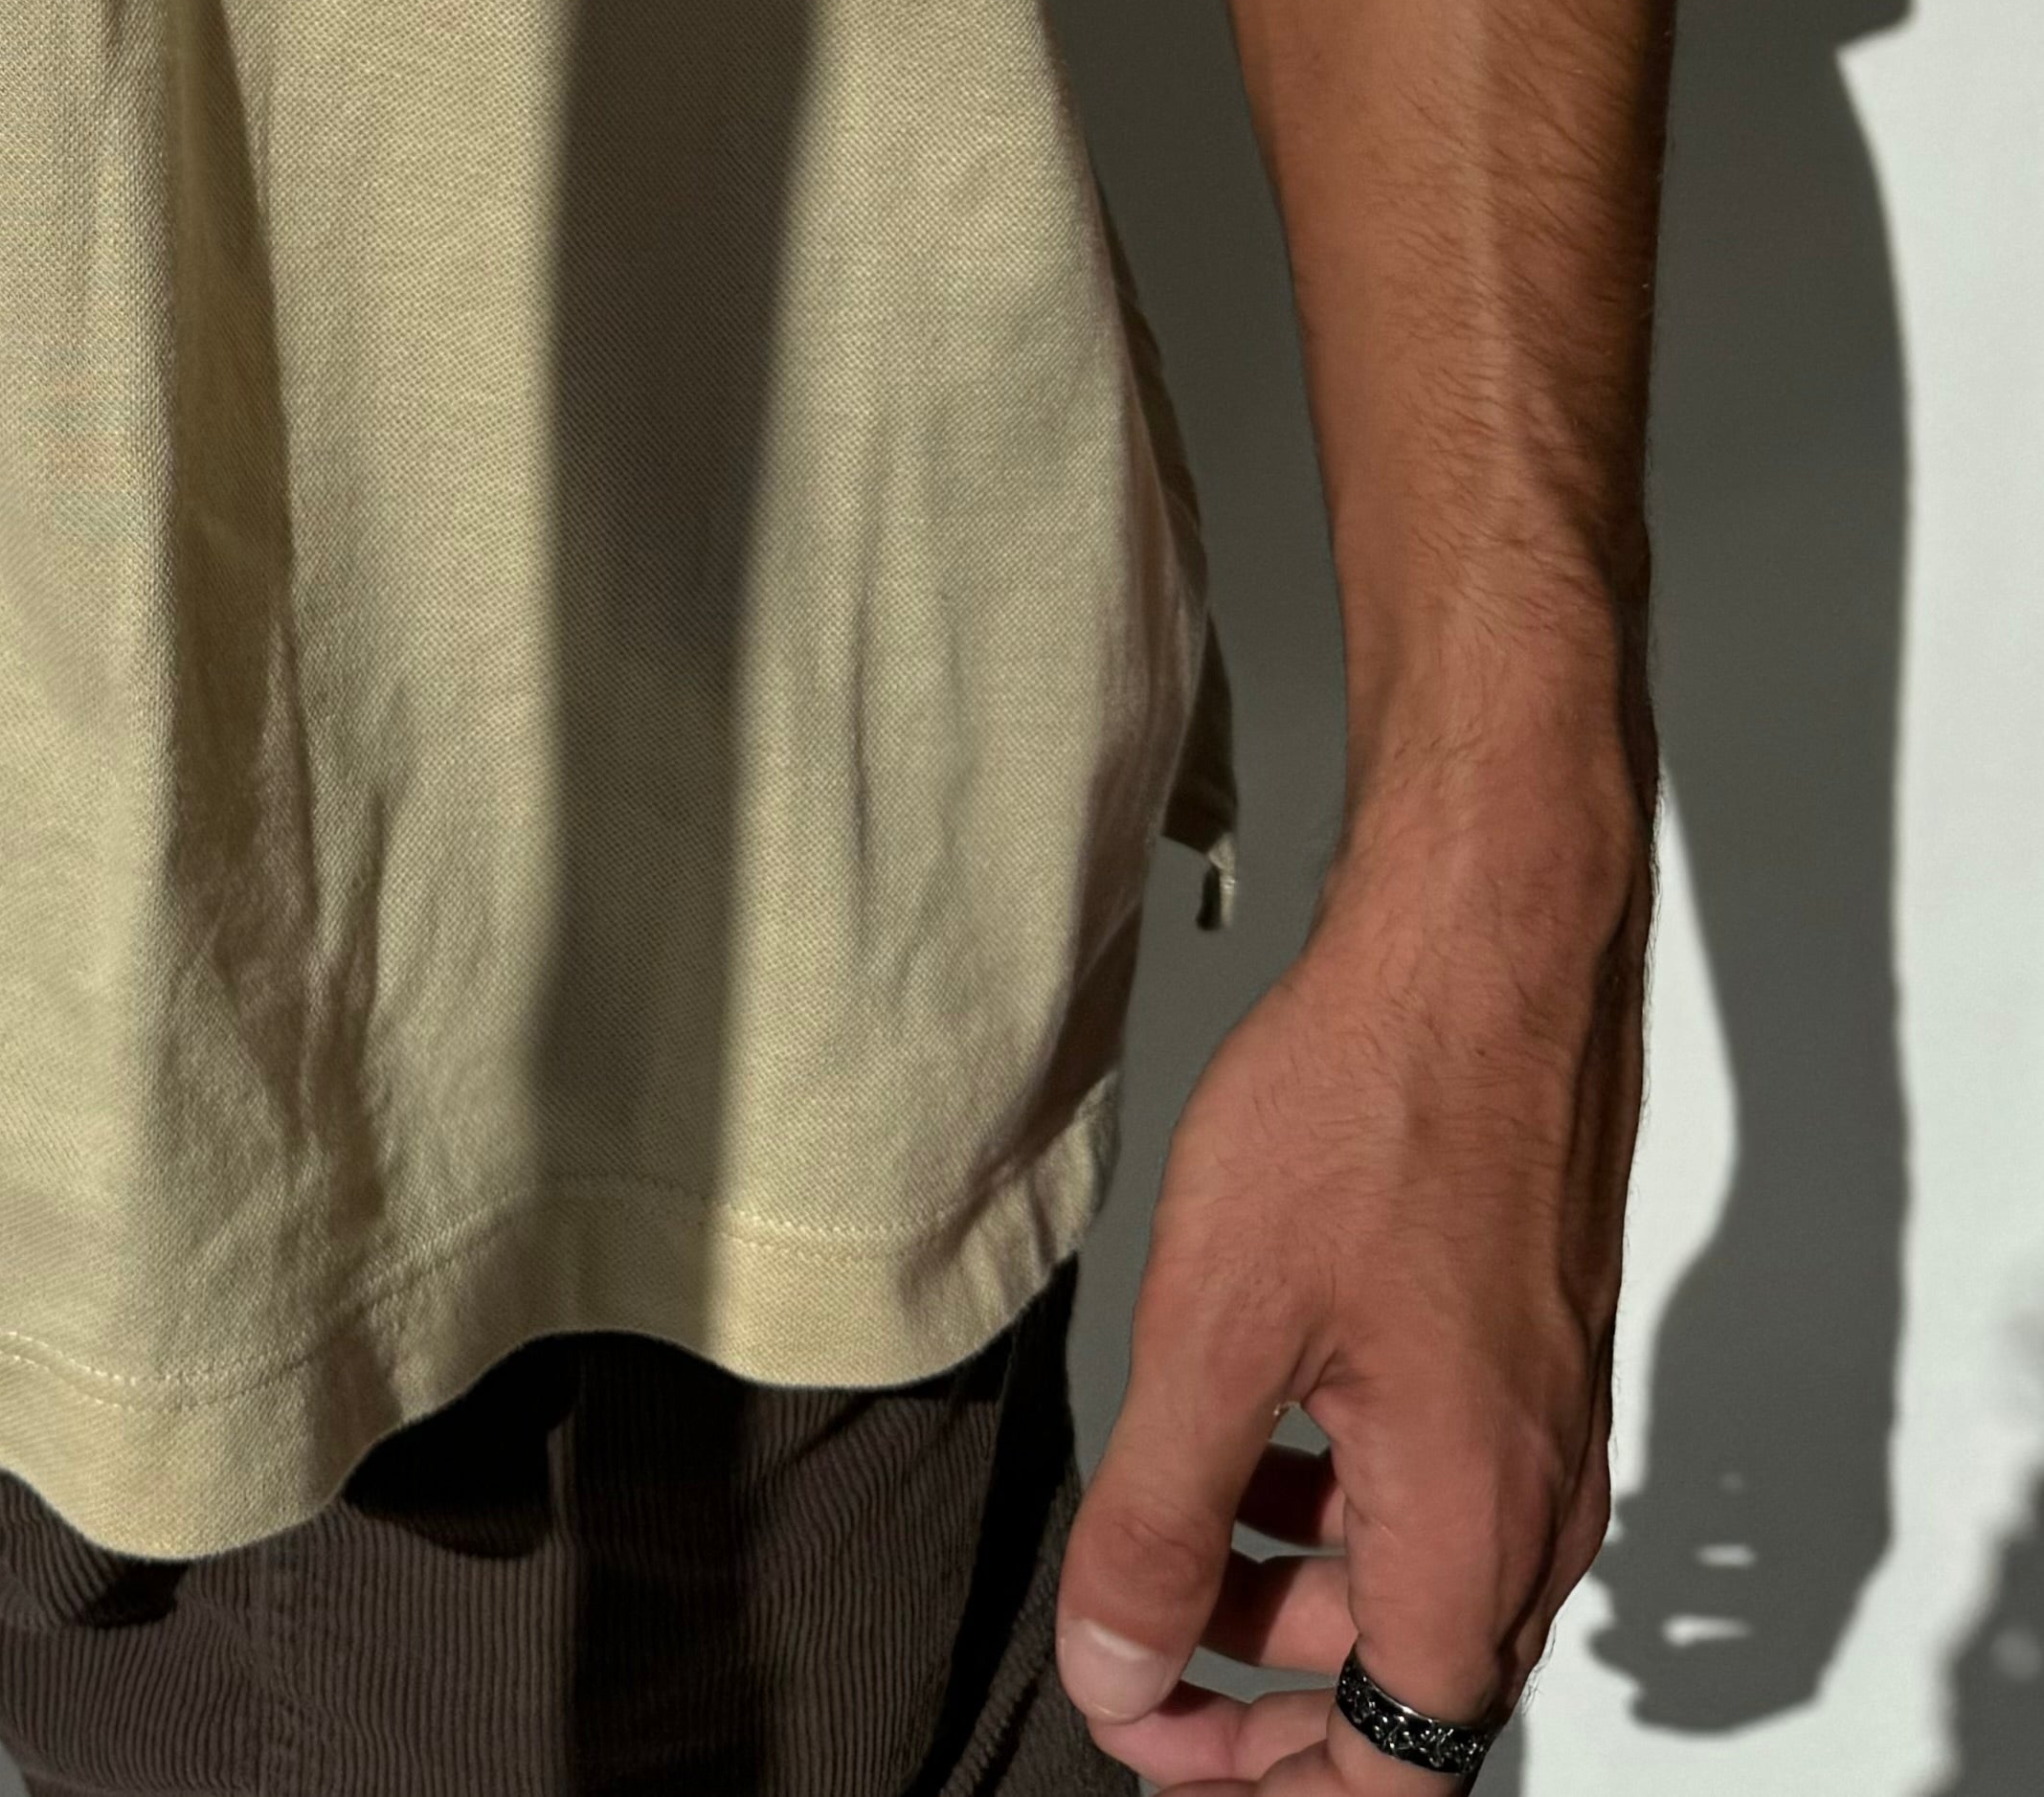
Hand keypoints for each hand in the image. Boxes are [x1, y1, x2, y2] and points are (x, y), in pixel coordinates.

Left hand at [1057, 778, 1647, 1778]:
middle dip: (1269, 1702)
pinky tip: (1254, 1443)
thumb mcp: (1216, 1330)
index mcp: (1475, 1527)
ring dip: (1296, 1594)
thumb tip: (1117, 1672)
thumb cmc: (1376, 1107)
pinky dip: (1338, 1501)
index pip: (1397, 1766)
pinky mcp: (1524, 1343)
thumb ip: (1160, 1521)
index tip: (1155, 1748)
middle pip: (1413, 1686)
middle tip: (1145, 1676)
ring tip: (1175, 1559)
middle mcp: (1536, 1494)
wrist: (1487, 947)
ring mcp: (1541, 1416)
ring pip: (1421, 1576)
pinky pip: (1437, 1480)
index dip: (1267, 1785)